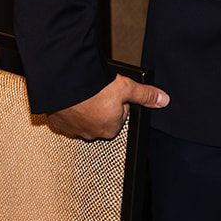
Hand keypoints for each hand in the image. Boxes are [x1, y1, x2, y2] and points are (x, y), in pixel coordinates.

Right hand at [45, 73, 168, 139]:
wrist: (66, 85)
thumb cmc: (95, 89)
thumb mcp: (127, 88)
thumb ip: (145, 95)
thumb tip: (163, 100)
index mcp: (110, 130)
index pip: (119, 116)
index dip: (117, 102)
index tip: (112, 93)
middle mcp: (91, 134)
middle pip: (101, 118)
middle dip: (100, 106)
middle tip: (98, 92)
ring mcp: (73, 130)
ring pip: (82, 119)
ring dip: (83, 108)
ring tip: (84, 93)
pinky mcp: (58, 123)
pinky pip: (65, 117)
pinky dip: (68, 109)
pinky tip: (70, 99)